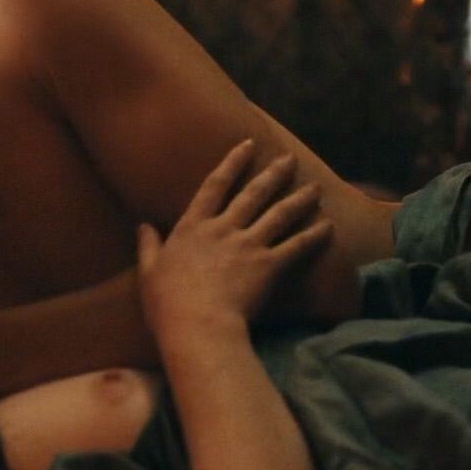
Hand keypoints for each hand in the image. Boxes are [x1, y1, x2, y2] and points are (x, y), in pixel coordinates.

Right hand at [135, 139, 333, 333]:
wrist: (197, 324)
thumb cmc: (167, 303)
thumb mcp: (148, 272)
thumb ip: (148, 246)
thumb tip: (142, 226)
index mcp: (193, 227)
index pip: (214, 186)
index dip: (232, 163)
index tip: (247, 145)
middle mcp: (223, 228)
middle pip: (253, 194)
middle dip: (273, 174)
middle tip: (290, 159)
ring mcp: (248, 245)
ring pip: (279, 215)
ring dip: (299, 199)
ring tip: (316, 188)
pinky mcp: (268, 266)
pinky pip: (296, 246)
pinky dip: (313, 236)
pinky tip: (328, 226)